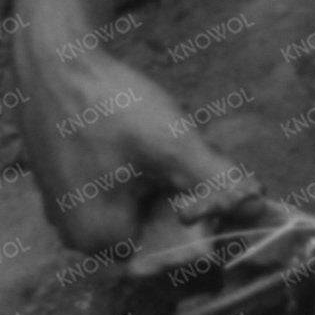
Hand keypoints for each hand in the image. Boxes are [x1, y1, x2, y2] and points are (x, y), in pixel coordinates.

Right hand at [14, 30, 268, 257]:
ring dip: (162, 186)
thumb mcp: (173, 147)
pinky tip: (146, 141)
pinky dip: (138, 173)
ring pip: (134, 208)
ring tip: (170, 148)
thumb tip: (258, 206)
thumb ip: (217, 182)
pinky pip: (113, 190)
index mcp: (99, 240)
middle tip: (199, 165)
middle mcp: (76, 235)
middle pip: (150, 231)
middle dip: (181, 202)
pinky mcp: (62, 181)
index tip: (221, 196)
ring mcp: (65, 208)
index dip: (202, 228)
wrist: (56, 60)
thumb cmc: (109, 106)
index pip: (169, 253)